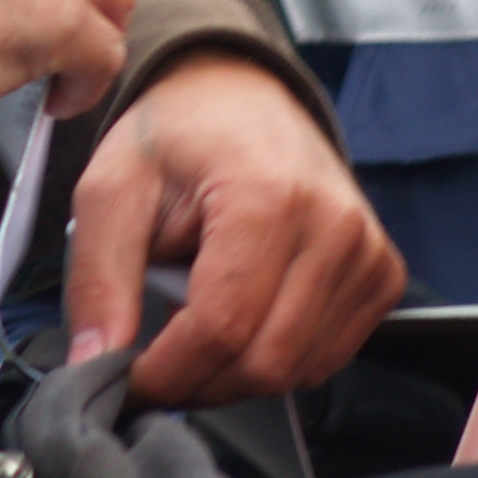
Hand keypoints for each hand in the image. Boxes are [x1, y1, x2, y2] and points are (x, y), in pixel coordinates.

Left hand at [61, 51, 405, 407]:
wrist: (238, 95)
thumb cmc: (175, 137)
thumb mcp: (111, 190)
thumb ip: (99, 279)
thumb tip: (95, 364)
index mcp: (267, 196)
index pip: (222, 328)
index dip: (166, 372)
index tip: (126, 377)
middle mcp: (333, 225)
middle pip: (265, 362)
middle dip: (199, 382)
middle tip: (155, 360)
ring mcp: (367, 251)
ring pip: (298, 371)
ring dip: (235, 374)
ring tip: (197, 325)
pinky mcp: (381, 271)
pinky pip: (327, 357)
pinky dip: (277, 358)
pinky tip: (245, 317)